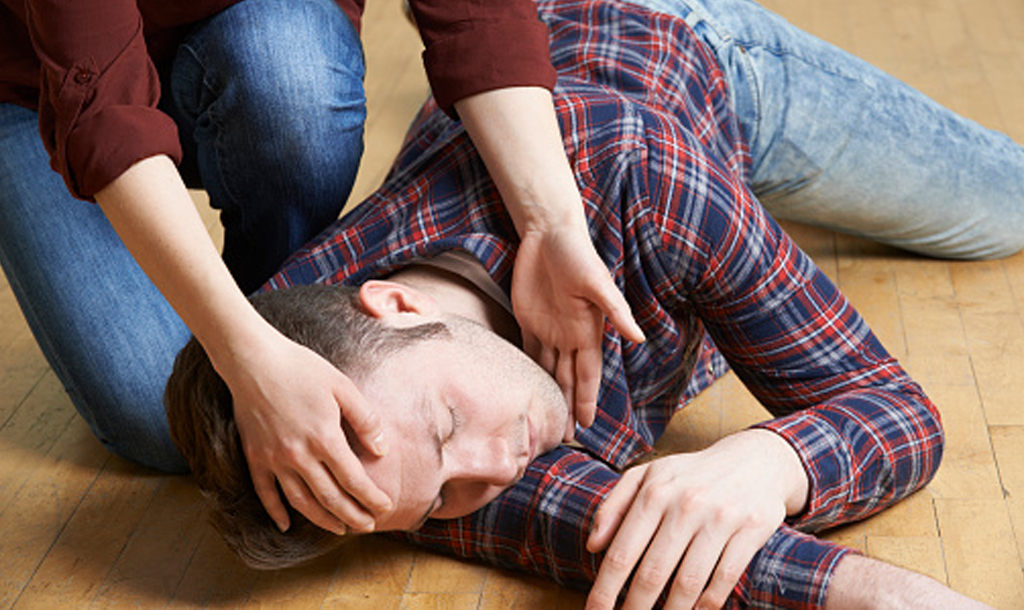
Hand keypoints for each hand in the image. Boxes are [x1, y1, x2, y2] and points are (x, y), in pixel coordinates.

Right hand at [222, 331, 392, 534]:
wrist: (254, 360)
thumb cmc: (302, 369)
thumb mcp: (343, 387)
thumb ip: (365, 420)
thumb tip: (382, 451)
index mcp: (325, 438)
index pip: (354, 480)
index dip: (372, 498)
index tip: (386, 507)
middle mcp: (299, 456)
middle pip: (331, 498)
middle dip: (353, 516)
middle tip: (369, 526)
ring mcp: (274, 459)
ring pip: (301, 502)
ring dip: (323, 520)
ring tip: (340, 528)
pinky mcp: (254, 458)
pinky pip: (266, 494)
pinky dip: (276, 512)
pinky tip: (286, 525)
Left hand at [512, 224, 644, 439]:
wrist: (548, 232)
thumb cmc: (578, 254)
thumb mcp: (598, 283)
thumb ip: (617, 311)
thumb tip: (639, 338)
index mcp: (587, 331)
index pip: (587, 374)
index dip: (586, 399)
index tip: (585, 426)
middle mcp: (569, 335)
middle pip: (568, 379)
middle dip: (567, 406)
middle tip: (563, 437)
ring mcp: (548, 328)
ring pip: (548, 370)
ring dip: (548, 393)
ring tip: (546, 419)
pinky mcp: (527, 318)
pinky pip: (528, 350)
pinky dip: (528, 370)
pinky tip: (524, 387)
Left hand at [585, 430, 808, 608]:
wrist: (756, 459)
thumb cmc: (691, 474)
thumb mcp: (648, 475)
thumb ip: (614, 506)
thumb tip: (593, 545)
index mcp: (654, 491)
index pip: (622, 552)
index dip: (605, 590)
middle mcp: (685, 504)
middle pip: (652, 574)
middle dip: (635, 608)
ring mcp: (720, 518)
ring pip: (688, 583)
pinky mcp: (751, 530)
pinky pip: (724, 579)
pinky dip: (707, 604)